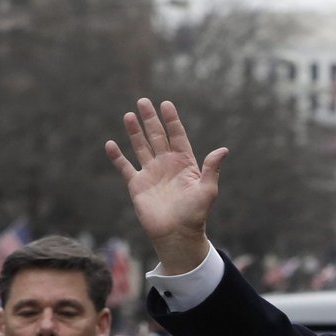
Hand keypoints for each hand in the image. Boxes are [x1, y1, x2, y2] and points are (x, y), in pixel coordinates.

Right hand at [105, 98, 226, 273]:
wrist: (177, 234)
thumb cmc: (195, 214)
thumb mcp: (208, 190)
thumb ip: (212, 169)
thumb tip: (223, 149)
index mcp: (185, 164)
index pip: (177, 137)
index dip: (172, 121)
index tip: (166, 104)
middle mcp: (167, 165)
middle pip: (157, 137)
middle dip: (151, 120)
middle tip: (143, 101)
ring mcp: (151, 173)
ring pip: (141, 147)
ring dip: (135, 132)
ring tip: (129, 115)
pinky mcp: (137, 185)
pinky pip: (125, 167)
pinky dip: (117, 156)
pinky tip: (111, 144)